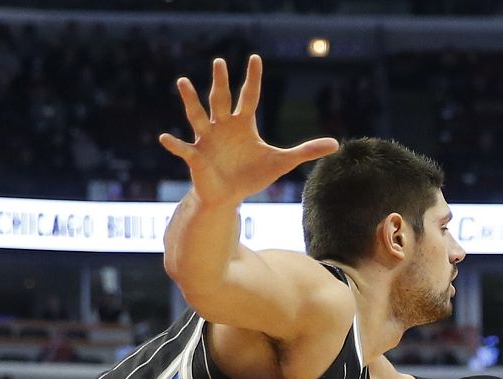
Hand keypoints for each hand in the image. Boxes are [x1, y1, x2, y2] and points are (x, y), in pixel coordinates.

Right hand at [159, 55, 337, 207]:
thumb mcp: (281, 162)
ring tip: (183, 82)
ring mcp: (206, 139)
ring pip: (197, 116)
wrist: (228, 196)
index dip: (253, 78)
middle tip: (219, 62)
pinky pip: (184, 149)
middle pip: (221, 99)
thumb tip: (336, 144)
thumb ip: (306, 151)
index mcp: (242, 123)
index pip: (249, 96)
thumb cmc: (251, 175)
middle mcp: (222, 125)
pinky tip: (166, 138)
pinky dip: (175, 144)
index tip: (255, 57)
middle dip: (221, 82)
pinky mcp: (196, 157)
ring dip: (190, 100)